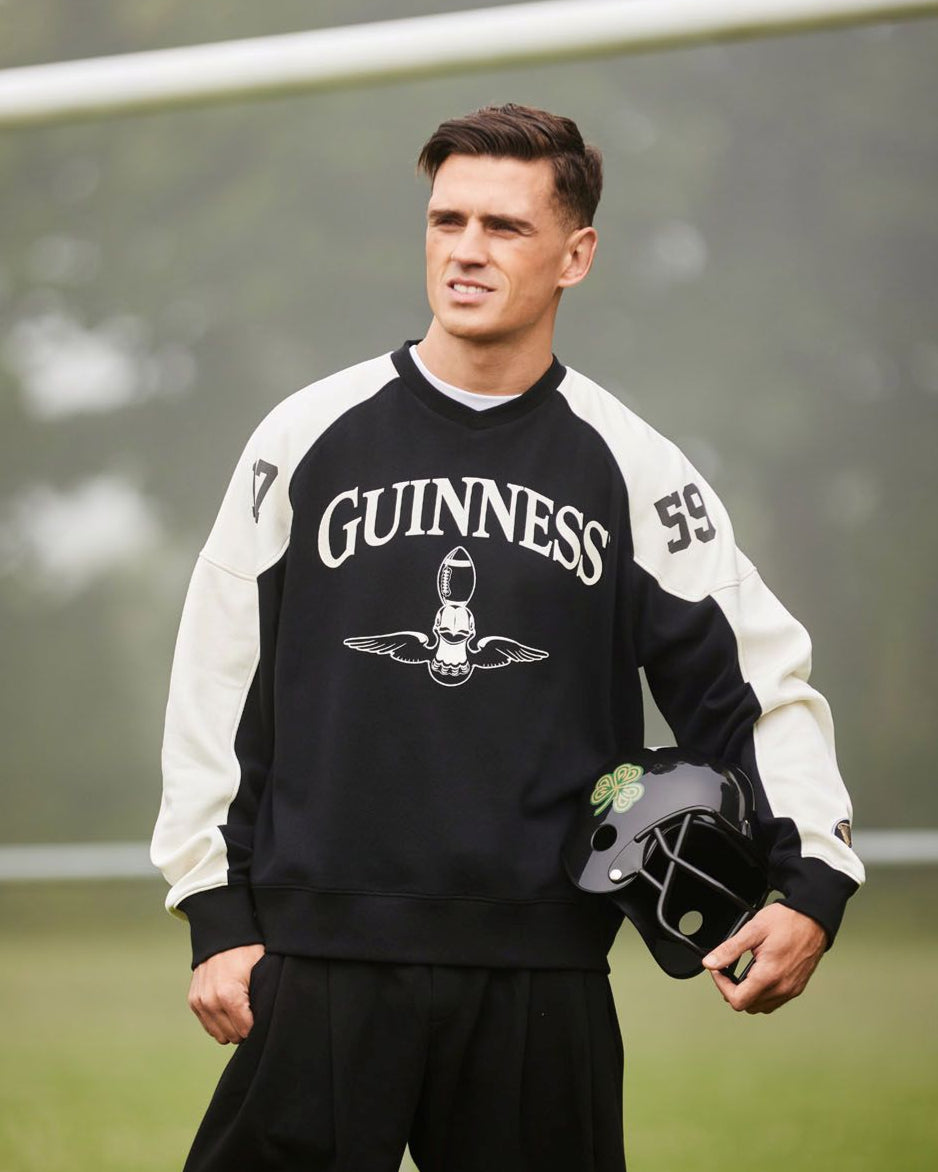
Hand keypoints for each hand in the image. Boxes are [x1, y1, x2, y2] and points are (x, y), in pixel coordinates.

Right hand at [187, 943, 265, 1043]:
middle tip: (252, 1014)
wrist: (222, 937)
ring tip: (240, 1013)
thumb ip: (261, 999)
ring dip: (230, 1028)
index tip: (261, 1017)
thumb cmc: (245, 953)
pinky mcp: (194, 1001)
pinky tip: (228, 1010)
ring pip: (218, 1035)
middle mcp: (210, 1002)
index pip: (245, 1030)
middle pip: (231, 1035)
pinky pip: (208, 1026)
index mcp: (229, 995)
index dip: (256, 1026)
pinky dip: (218, 1022)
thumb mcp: (260, 972)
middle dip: (243, 1029)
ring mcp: (200, 1002)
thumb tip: (267, 1021)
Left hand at [702, 903, 826, 1014]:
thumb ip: (729, 949)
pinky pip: (774, 1001)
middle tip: (728, 969)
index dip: (722, 986)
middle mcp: (782, 987)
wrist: (813, 918)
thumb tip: (710, 963)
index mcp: (769, 975)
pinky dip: (761, 994)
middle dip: (733, 990)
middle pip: (748, 1006)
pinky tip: (758, 975)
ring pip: (761, 1007)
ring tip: (743, 972)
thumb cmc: (787, 920)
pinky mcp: (797, 987)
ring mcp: (791, 990)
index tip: (719, 970)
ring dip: (747, 994)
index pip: (738, 1000)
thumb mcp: (753, 930)